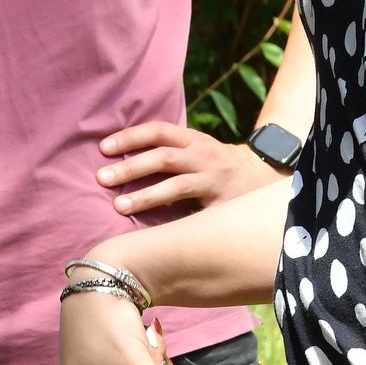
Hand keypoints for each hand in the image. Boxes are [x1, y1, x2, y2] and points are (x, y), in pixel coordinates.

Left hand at [97, 121, 278, 215]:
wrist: (264, 177)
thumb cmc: (216, 167)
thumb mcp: (196, 151)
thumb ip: (167, 153)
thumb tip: (118, 160)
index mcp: (193, 140)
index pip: (158, 131)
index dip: (130, 137)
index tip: (103, 148)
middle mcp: (204, 156)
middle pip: (163, 157)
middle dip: (130, 167)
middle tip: (101, 178)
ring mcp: (214, 180)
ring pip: (177, 185)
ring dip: (146, 196)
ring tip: (118, 207)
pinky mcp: (223, 204)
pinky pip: (195, 214)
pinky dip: (174, 221)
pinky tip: (153, 233)